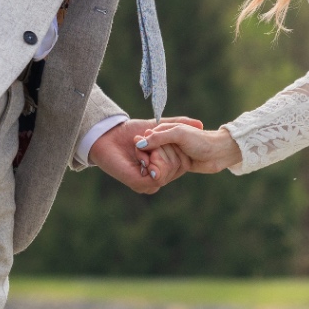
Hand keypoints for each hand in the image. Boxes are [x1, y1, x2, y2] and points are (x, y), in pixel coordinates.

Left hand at [89, 117, 203, 193]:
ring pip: (167, 172)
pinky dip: (148, 160)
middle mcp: (157, 177)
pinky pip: (156, 176)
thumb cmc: (131, 131)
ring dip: (155, 154)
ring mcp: (148, 182)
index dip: (175, 148)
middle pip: (177, 168)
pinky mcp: (139, 184)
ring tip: (140, 147)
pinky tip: (139, 153)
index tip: (159, 136)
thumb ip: (178, 124)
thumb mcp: (159, 126)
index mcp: (164, 166)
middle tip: (144, 142)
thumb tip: (201, 124)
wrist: (107, 136)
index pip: (183, 163)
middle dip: (164, 149)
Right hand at [136, 121, 241, 173]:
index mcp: (164, 130)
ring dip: (155, 166)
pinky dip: (162, 171)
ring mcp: (171, 152)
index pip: (146, 140)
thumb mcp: (178, 134)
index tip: (141, 157)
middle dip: (148, 159)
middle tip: (146, 165)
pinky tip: (158, 176)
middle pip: (149, 152)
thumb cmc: (200, 140)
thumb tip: (140, 144)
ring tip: (153, 171)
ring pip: (156, 161)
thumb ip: (159, 138)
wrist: (219, 152)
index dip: (142, 148)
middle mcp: (165, 141)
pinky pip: (165, 168)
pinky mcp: (177, 163)